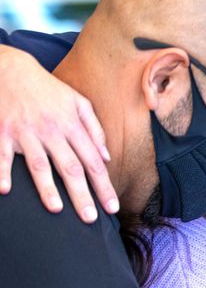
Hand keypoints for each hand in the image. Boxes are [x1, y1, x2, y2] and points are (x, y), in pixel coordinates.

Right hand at [0, 46, 117, 221]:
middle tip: (92, 219)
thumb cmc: (47, 89)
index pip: (93, 161)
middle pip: (71, 167)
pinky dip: (2, 172)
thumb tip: (106, 157)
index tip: (113, 207)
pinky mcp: (2, 131)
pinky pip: (2, 155)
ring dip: (47, 188)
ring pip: (39, 164)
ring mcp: (26, 132)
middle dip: (83, 194)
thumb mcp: (77, 102)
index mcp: (72, 125)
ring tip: (57, 210)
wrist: (9, 68)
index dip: (103, 185)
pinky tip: (5, 190)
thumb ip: (94, 129)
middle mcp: (51, 130)